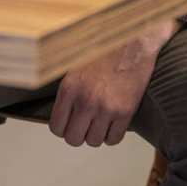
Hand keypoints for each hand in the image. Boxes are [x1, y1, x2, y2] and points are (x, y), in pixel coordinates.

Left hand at [49, 19, 179, 146]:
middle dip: (77, 134)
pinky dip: (111, 135)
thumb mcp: (73, 65)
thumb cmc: (102, 51)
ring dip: (95, 134)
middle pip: (73, 139)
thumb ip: (67, 90)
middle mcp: (85, 101)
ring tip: (97, 121)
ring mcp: (106, 108)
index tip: (67, 124)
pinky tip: (111, 123)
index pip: (56, 126)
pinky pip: (114, 139)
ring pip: (94, 142)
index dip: (61, 128)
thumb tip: (60, 112)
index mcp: (69, 88)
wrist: (130, 43)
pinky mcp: (125, 113)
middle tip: (82, 125)